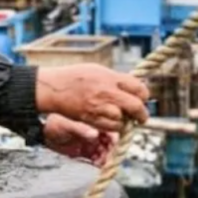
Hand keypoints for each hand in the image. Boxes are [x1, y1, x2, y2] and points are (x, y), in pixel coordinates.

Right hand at [35, 64, 149, 131]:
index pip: (138, 87)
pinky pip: (111, 127)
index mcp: (110, 78)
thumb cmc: (75, 77)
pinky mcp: (91, 119)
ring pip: (124, 119)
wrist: (54, 88)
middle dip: (142, 113)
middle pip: (135, 106)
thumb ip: (115, 79)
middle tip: (142, 116)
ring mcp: (99, 107)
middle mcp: (107, 92)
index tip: (143, 98)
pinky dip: (115, 127)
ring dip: (126, 120)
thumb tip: (132, 87)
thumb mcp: (97, 70)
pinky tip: (113, 122)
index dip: (144, 95)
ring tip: (123, 117)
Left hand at [43, 114, 116, 165]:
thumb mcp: (68, 125)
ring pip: (104, 153)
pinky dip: (98, 163)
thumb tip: (94, 134)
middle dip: (111, 151)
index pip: (110, 130)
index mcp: (93, 124)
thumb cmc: (55, 124)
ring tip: (101, 162)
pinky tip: (97, 164)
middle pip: (109, 144)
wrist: (43, 133)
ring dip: (105, 158)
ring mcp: (90, 144)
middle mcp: (94, 134)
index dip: (114, 138)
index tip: (114, 145)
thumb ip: (81, 129)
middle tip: (108, 157)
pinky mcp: (85, 153)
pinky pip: (95, 160)